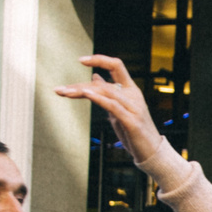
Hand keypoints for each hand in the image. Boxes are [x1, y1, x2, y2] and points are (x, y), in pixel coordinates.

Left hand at [55, 54, 170, 167]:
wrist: (152, 151)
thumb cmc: (133, 131)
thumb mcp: (118, 109)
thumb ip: (108, 93)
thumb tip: (94, 77)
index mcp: (131, 90)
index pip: (116, 66)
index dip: (99, 59)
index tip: (80, 60)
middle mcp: (134, 95)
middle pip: (104, 83)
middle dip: (80, 86)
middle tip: (60, 90)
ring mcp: (134, 108)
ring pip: (106, 92)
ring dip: (83, 92)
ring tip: (65, 93)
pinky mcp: (132, 122)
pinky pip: (113, 106)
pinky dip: (99, 99)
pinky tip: (86, 94)